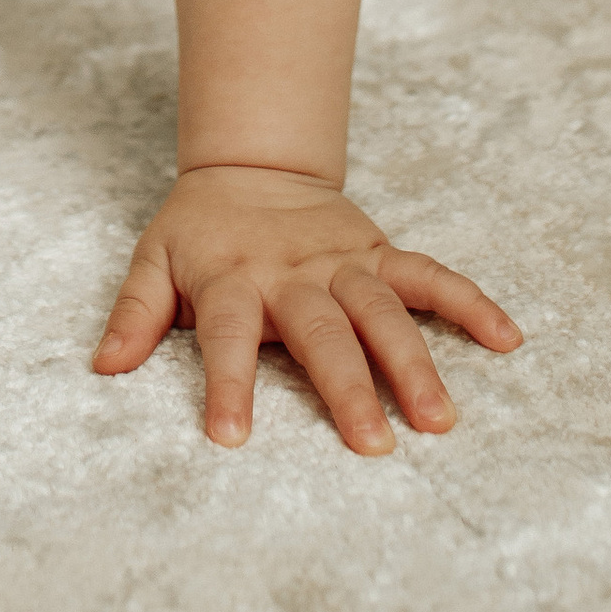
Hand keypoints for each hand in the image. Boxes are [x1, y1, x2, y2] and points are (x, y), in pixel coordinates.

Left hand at [95, 164, 519, 452]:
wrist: (249, 165)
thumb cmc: (199, 231)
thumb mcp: (153, 260)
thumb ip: (133, 313)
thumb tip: (103, 366)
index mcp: (232, 279)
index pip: (225, 336)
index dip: (226, 383)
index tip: (231, 437)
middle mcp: (291, 273)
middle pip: (321, 331)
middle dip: (347, 387)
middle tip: (373, 446)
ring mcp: (341, 261)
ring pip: (381, 311)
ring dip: (413, 362)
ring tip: (440, 419)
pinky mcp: (376, 252)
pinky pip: (428, 275)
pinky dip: (469, 301)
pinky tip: (507, 338)